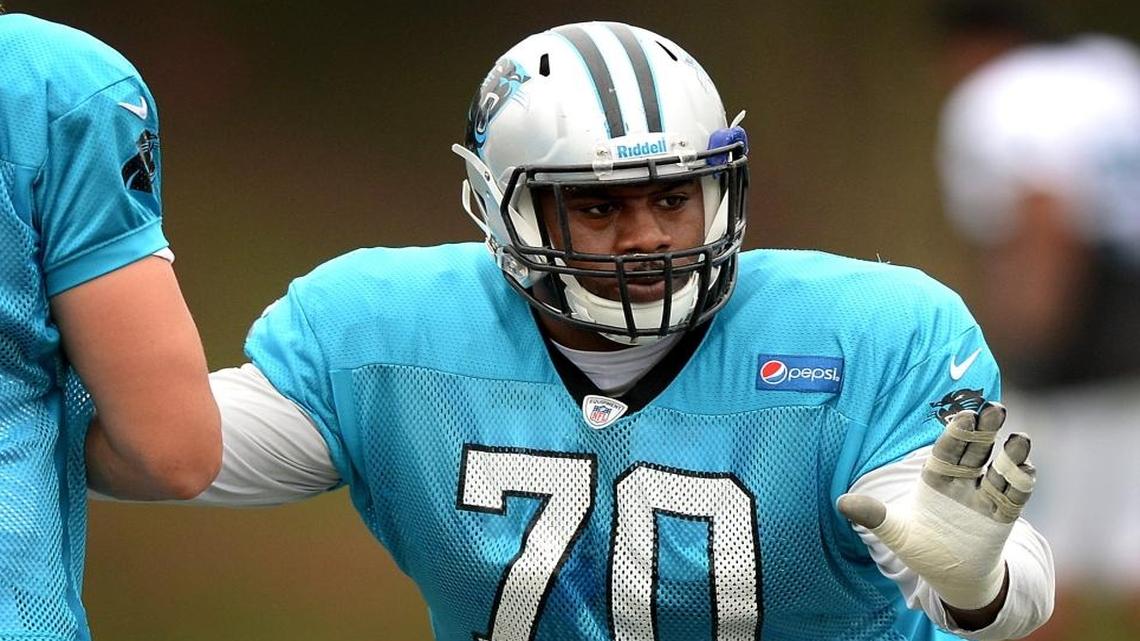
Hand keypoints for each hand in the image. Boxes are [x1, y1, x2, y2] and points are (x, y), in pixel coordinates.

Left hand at [837, 402, 1035, 610]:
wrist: (951, 575)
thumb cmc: (921, 546)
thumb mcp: (896, 532)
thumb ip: (873, 516)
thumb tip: (842, 503)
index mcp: (936, 476)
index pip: (947, 449)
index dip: (956, 433)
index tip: (965, 415)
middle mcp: (963, 480)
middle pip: (976, 450)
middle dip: (985, 430)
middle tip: (995, 407)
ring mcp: (985, 496)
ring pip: (1000, 469)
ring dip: (1012, 453)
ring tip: (1021, 438)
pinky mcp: (1003, 516)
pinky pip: (1015, 496)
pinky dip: (1021, 483)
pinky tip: (1026, 470)